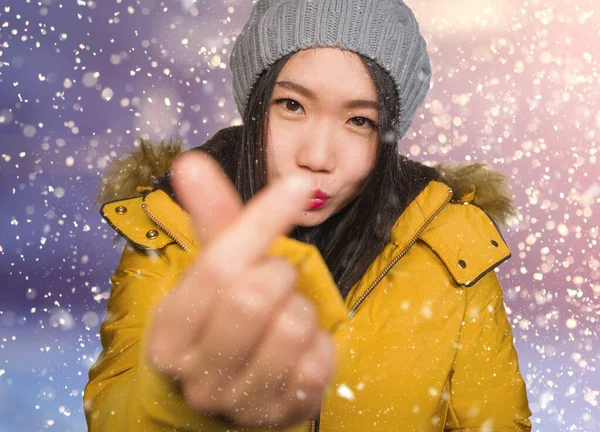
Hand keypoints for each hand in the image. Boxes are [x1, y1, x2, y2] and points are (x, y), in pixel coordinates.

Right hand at [144, 151, 335, 428]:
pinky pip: (319, 360)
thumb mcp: (210, 274)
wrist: (222, 395)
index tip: (297, 186)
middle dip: (279, 274)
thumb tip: (190, 162)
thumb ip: (210, 221)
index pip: (216, 267)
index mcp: (169, 331)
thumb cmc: (216, 321)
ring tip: (285, 314)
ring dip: (301, 308)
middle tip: (277, 276)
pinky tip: (300, 346)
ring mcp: (239, 400)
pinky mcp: (282, 414)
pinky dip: (319, 342)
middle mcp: (197, 372)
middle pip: (253, 297)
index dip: (260, 221)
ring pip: (292, 326)